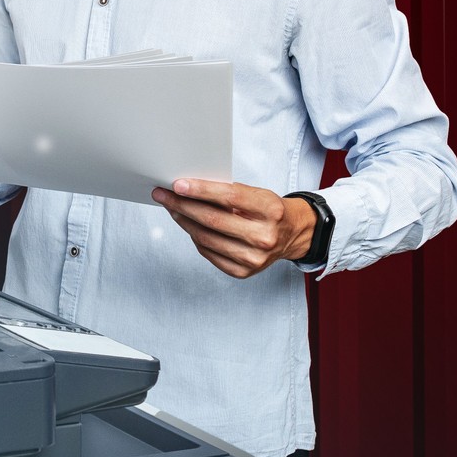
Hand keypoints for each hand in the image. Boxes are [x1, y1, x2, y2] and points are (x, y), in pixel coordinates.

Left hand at [150, 179, 315, 278]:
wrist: (292, 234)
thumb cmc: (270, 210)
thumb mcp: (258, 194)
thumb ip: (229, 193)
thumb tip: (189, 189)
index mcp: (270, 211)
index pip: (229, 197)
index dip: (201, 190)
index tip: (178, 184)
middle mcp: (264, 237)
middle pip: (213, 220)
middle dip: (183, 205)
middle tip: (164, 195)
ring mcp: (254, 258)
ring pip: (206, 238)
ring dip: (184, 221)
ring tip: (172, 208)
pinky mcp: (244, 272)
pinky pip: (209, 253)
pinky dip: (195, 237)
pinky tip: (188, 225)